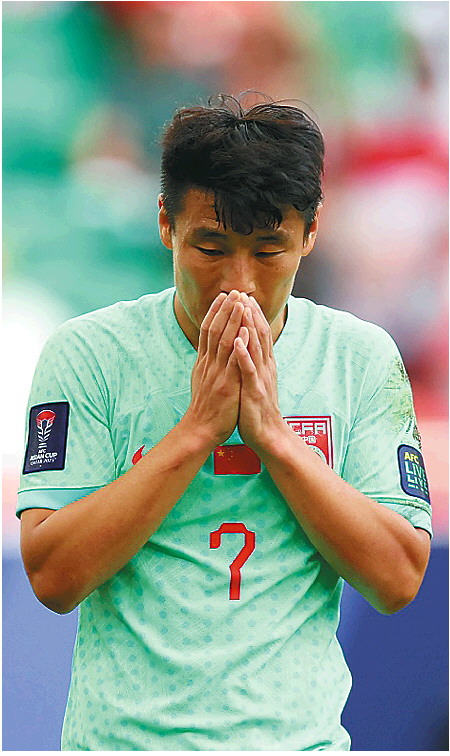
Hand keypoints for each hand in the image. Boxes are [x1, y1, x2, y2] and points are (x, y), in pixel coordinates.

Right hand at [186, 291, 249, 446]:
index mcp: (204, 363)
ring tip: (240, 302)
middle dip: (225, 309)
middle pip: (215, 330)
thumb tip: (209, 351)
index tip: (224, 296)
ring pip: (224, 341)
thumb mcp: (203, 381)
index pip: (207, 331)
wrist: (200, 430)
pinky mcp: (226, 385)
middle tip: (234, 291)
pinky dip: (238, 344)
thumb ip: (208, 364)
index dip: (215, 312)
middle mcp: (208, 364)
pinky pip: (232, 361)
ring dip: (232, 320)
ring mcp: (217, 373)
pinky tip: (244, 330)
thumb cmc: (205, 408)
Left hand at [234, 296, 282, 451]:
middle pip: (259, 335)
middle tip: (244, 293)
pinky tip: (238, 341)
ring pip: (256, 347)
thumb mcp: (255, 380)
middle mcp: (264, 367)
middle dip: (251, 313)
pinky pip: (248, 370)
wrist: (267, 434)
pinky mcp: (254, 391)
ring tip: (243, 308)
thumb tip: (248, 347)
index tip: (245, 297)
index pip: (260, 334)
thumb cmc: (257, 408)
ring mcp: (260, 378)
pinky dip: (244, 354)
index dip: (253, 315)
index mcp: (263, 364)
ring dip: (249, 326)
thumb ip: (253, 363)